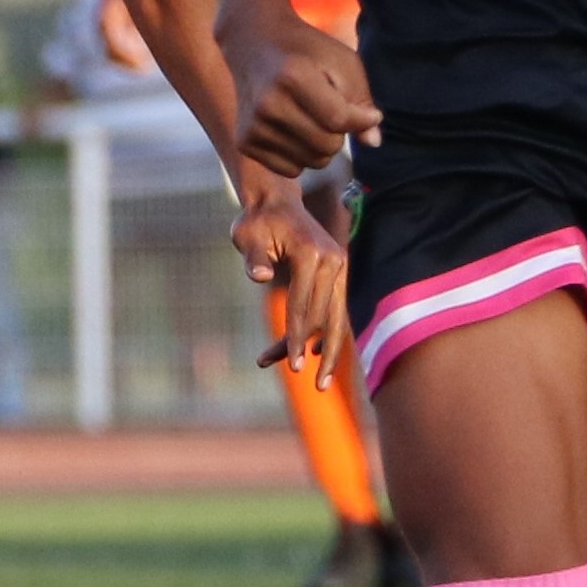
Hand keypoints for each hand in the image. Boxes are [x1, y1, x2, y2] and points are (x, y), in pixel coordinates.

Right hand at [220, 17, 382, 177]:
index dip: (363, 120)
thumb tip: (373, 143)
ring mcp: (252, 126)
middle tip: (333, 112)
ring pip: (312, 162)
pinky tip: (295, 130)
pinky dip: (301, 156)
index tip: (371, 114)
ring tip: (312, 119)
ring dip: (322, 146)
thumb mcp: (343, 63)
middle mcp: (267, 105)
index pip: (340, 120)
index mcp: (292, 77)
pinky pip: (291, 170)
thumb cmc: (307, 52)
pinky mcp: (245, 142)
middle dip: (341, 134)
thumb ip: (362, 101)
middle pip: (327, 146)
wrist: (254, 43)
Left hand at [232, 168, 351, 389]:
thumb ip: (254, 257)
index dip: (296, 336)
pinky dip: (322, 331)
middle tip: (314, 385)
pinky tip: (311, 353)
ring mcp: (339, 269)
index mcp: (312, 255)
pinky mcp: (337, 275)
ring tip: (317, 383)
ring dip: (324, 349)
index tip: (293, 365)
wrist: (275, 201)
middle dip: (317, 351)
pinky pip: (333, 310)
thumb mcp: (247, 235)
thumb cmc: (255, 221)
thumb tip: (260, 275)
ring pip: (335, 318)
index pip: (304, 305)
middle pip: (326, 316)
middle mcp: (333, 263)